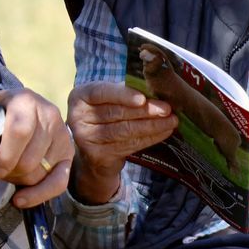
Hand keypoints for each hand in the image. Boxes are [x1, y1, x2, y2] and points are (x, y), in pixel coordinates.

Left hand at [0, 87, 73, 207]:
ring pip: (40, 173)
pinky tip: (21, 199)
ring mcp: (62, 134)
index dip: (6, 156)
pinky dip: (39, 195)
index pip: (20, 131)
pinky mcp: (67, 153)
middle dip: (10, 172)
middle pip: (30, 160)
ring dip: (19, 180)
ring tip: (11, 169)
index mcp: (25, 101)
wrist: (13, 116)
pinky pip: (59, 182)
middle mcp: (49, 114)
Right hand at [66, 81, 177, 204]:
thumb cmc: (105, 116)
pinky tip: (163, 133)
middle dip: (145, 111)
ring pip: (124, 131)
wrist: (93, 150)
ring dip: (152, 126)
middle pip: (116, 113)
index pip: (102, 92)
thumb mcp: (107, 100)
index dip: (123, 95)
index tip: (143, 99)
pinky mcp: (97, 156)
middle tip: (167, 109)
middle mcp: (77, 117)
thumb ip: (124, 94)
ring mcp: (86, 139)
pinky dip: (148, 139)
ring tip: (171, 121)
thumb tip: (157, 93)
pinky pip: (128, 145)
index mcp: (80, 96)